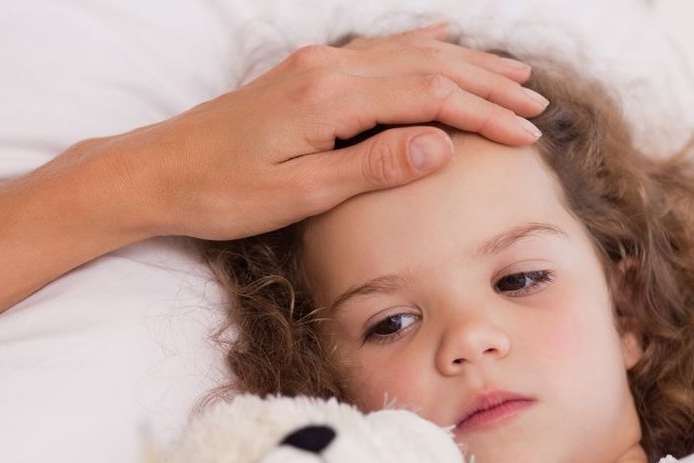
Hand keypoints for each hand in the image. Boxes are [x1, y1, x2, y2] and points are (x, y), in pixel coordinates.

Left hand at [83, 22, 548, 239]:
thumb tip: (442, 145)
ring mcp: (313, 66)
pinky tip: (440, 38)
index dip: (484, 114)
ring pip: (405, 52)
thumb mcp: (298, 194)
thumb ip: (372, 167)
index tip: (528, 136)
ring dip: (462, 62)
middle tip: (537, 105)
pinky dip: (418, 46)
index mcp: (330, 98)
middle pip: (428, 64)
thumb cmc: (220, 193)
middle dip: (487, 83)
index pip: (430, 95)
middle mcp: (326, 69)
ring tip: (510, 73)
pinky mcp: (302, 75)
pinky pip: (376, 51)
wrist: (156, 172)